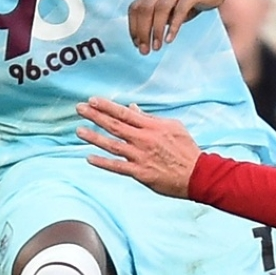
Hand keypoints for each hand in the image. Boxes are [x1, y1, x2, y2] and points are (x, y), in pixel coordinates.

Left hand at [76, 98, 200, 196]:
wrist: (197, 174)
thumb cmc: (186, 149)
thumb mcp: (172, 126)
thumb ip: (150, 118)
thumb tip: (133, 108)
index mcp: (151, 127)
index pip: (124, 113)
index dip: (107, 106)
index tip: (92, 100)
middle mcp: (143, 140)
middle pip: (115, 125)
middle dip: (95, 116)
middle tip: (79, 109)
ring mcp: (140, 156)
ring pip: (112, 145)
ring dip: (94, 137)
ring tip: (78, 130)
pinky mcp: (140, 173)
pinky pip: (117, 167)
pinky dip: (102, 162)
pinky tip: (89, 158)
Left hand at [126, 0, 231, 54]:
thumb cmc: (188, 3)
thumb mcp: (169, 13)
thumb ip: (157, 22)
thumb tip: (143, 42)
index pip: (134, 8)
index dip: (133, 27)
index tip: (137, 45)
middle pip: (145, 9)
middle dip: (143, 32)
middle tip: (145, 50)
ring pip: (160, 8)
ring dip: (156, 30)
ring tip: (157, 47)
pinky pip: (180, 9)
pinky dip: (173, 26)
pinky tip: (170, 39)